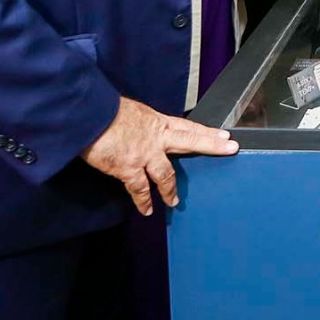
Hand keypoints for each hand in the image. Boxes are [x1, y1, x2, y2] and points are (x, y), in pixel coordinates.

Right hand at [81, 96, 239, 215]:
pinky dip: (144, 201)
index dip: (206, 132)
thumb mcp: (131, 112)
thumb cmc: (104, 110)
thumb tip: (141, 129)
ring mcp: (144, 154)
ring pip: (166, 174)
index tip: (223, 135)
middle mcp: (156, 137)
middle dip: (212, 145)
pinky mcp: (129, 168)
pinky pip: (140, 189)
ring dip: (171, 190)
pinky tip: (147, 209)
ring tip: (174, 202)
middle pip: (190, 141)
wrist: (89, 115)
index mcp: (156, 122)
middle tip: (230, 149)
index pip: (187, 127)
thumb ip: (142, 124)